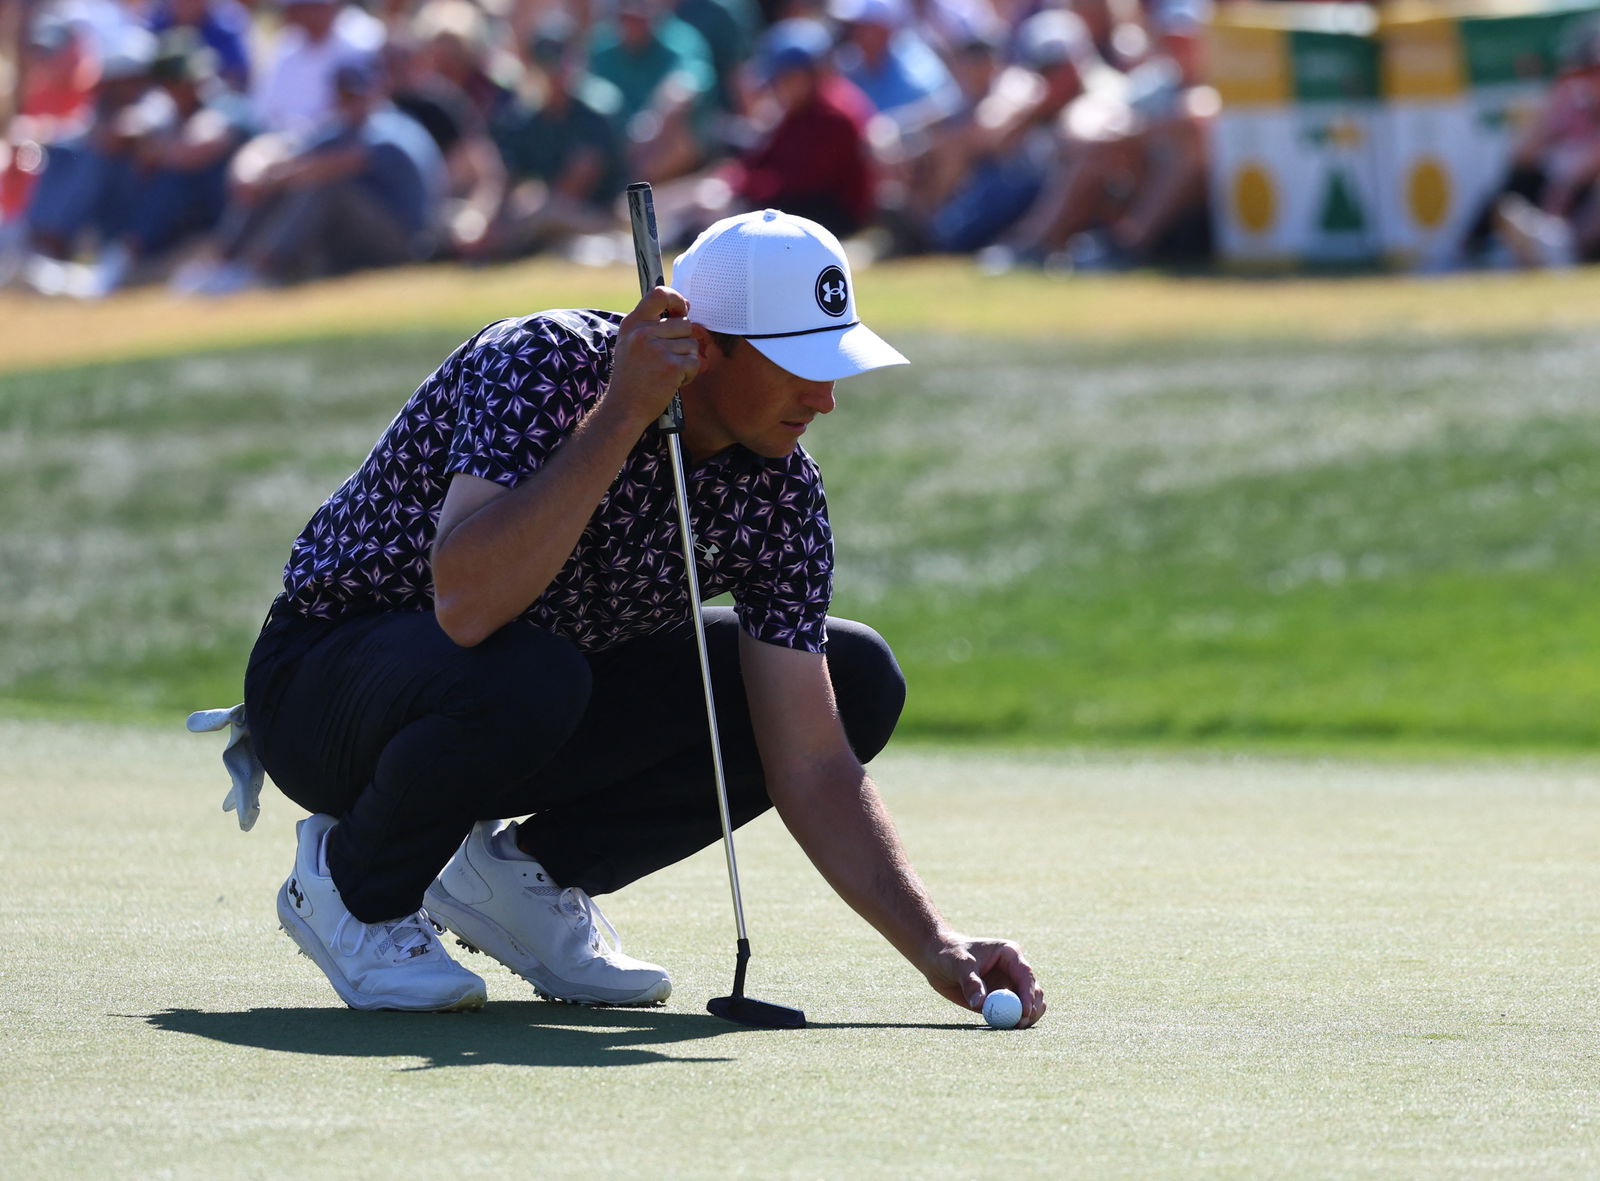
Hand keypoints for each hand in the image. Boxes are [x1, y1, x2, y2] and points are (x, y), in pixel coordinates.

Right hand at [605, 285, 700, 426]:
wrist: (624, 409)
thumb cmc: (631, 378)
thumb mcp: (630, 343)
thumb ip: (650, 325)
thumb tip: (684, 309)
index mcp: (633, 323)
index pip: (659, 294)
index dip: (677, 299)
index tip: (682, 309)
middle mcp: (643, 332)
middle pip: (684, 324)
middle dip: (684, 342)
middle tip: (668, 359)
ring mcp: (657, 349)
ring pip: (692, 344)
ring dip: (686, 360)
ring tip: (667, 372)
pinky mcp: (671, 366)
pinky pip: (694, 362)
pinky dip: (689, 374)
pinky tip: (673, 381)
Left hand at [923, 935, 1045, 1027]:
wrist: (937, 959)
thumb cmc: (950, 954)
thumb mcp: (959, 964)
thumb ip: (971, 983)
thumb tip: (980, 1004)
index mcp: (1010, 955)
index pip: (1025, 975)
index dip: (1028, 993)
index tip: (1025, 1011)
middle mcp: (1014, 971)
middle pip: (1034, 992)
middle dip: (1031, 1008)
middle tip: (1019, 1024)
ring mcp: (1009, 987)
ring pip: (1028, 1005)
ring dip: (1026, 1017)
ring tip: (1014, 1026)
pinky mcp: (1000, 1001)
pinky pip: (1012, 1015)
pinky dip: (1013, 1022)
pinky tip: (1006, 1027)